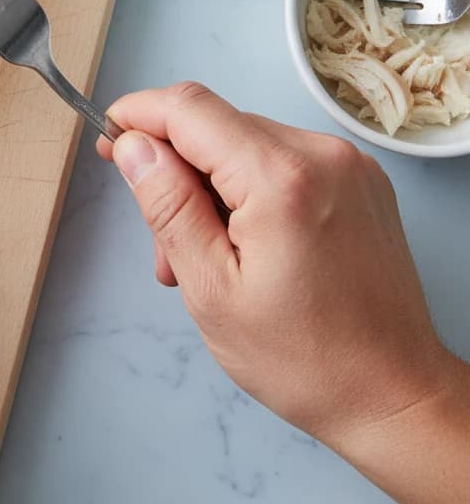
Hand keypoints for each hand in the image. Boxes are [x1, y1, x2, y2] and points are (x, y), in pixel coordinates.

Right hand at [98, 83, 469, 503]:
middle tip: (161, 239)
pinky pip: (280, 160)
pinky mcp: (358, 179)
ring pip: (244, 143)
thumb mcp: (211, 287)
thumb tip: (133, 146)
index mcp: (281, 178)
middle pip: (215, 124)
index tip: (110, 138)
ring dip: (209, 185)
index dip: (138, 115)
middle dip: (174, 169)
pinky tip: (242, 243)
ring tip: (203, 257)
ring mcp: (347, 164)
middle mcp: (322, 154)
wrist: (393, 396)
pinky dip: (247, 189)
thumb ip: (167, 205)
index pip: (189, 108)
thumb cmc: (305, 359)